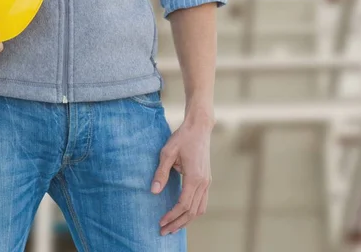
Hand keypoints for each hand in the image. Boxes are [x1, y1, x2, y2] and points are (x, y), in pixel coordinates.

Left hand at [152, 107, 213, 235]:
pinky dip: (193, 212)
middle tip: (163, 232)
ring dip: (186, 220)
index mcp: (194, 177)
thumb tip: (153, 191)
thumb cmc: (182, 138)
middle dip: (178, 224)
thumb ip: (161, 173)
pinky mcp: (207, 180)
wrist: (199, 128)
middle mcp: (204, 182)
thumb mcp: (167, 153)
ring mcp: (207, 182)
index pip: (183, 205)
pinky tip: (183, 214)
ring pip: (200, 209)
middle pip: (192, 212)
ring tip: (173, 227)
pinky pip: (202, 202)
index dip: (171, 216)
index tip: (160, 223)